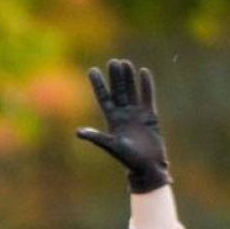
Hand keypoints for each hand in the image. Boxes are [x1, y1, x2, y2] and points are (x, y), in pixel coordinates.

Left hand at [77, 58, 171, 193]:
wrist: (147, 166)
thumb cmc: (127, 159)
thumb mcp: (111, 146)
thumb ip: (97, 137)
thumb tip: (79, 132)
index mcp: (112, 121)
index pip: (104, 98)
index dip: (98, 85)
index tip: (92, 70)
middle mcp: (123, 115)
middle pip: (118, 91)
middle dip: (115, 77)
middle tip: (112, 61)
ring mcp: (136, 114)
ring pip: (132, 91)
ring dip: (128, 78)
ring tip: (125, 63)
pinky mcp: (150, 116)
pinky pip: (147, 97)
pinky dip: (146, 85)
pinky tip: (143, 72)